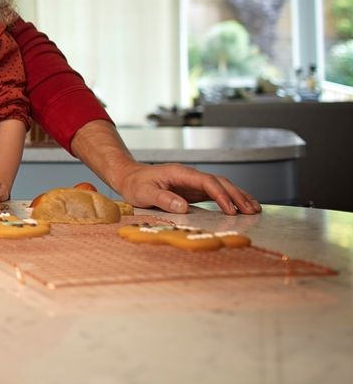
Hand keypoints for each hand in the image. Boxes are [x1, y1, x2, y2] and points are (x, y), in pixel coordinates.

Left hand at [114, 162, 260, 214]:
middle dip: (236, 195)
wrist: (129, 177)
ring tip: (254, 209)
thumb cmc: (135, 184)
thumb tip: (183, 207)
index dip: (220, 194)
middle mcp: (189, 176)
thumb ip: (163, 199)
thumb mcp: (143, 193)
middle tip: (251, 210)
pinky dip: (229, 199)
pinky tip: (240, 207)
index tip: (230, 208)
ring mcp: (192, 182)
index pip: (206, 181)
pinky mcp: (193, 190)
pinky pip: (215, 193)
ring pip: (221, 186)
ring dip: (237, 196)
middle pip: (219, 182)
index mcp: (178, 173)